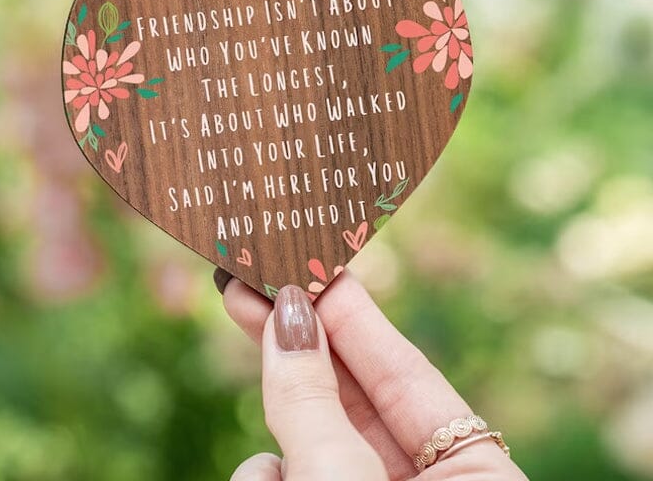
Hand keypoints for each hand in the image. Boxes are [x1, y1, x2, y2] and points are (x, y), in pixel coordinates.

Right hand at [219, 272, 527, 479]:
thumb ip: (311, 402)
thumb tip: (287, 312)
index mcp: (472, 473)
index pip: (401, 365)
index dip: (345, 308)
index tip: (303, 258)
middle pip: (346, 396)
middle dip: (291, 348)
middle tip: (243, 286)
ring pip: (305, 446)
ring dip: (273, 450)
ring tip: (267, 475)